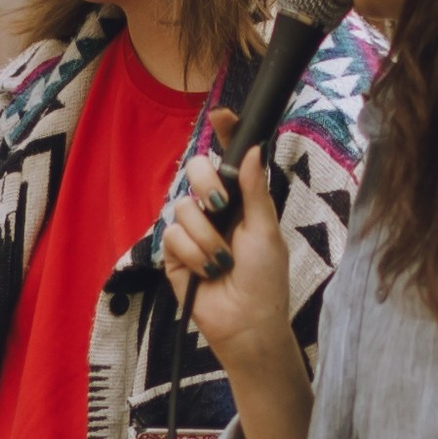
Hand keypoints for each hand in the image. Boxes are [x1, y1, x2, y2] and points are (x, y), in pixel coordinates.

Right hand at [160, 112, 295, 372]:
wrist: (247, 324)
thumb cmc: (265, 280)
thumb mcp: (266, 231)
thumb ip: (255, 190)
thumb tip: (253, 148)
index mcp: (241, 201)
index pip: (230, 159)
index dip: (224, 134)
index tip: (223, 114)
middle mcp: (215, 211)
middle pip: (196, 171)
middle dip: (206, 184)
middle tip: (221, 206)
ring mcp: (192, 232)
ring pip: (182, 207)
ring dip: (205, 237)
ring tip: (222, 262)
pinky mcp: (173, 255)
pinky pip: (171, 236)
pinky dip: (191, 254)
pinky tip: (205, 272)